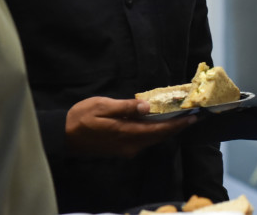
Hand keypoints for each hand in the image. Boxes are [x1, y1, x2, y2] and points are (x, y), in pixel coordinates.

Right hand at [65, 97, 194, 157]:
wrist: (63, 136)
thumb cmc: (81, 118)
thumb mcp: (102, 106)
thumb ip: (125, 107)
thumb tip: (147, 106)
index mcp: (126, 133)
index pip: (158, 131)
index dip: (177, 125)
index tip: (193, 117)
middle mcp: (129, 145)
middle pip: (158, 137)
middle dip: (176, 127)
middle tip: (192, 116)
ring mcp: (126, 149)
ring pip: (152, 140)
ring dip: (166, 130)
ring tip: (180, 118)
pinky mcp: (121, 149)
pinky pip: (143, 141)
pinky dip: (154, 132)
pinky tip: (158, 123)